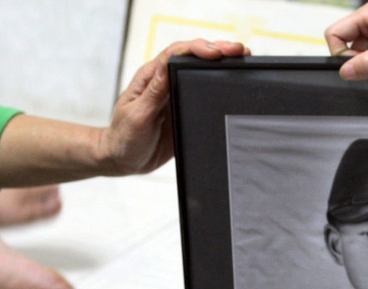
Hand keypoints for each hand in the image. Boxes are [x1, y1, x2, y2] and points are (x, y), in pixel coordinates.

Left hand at [100, 39, 248, 175]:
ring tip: (243, 60)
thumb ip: (154, 92)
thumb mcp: (137, 115)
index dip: (198, 49)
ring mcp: (176, 96)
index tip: (217, 52)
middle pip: (192, 58)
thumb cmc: (124, 138)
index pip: (175, 54)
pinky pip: (202, 95)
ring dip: (221, 65)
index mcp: (151, 78)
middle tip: (240, 50)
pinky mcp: (184, 110)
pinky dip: (218, 86)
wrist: (123, 160)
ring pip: (200, 73)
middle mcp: (165, 83)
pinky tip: (233, 83)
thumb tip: (167, 65)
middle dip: (217, 50)